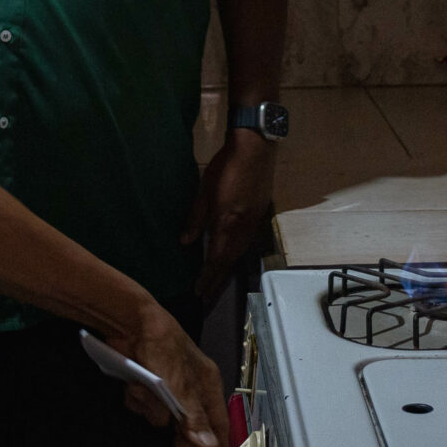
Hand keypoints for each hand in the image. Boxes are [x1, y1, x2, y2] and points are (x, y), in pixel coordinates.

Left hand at [103, 300, 226, 446]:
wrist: (128, 321)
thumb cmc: (163, 349)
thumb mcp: (180, 385)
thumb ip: (193, 417)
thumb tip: (209, 446)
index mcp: (207, 385)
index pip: (218, 425)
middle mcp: (189, 388)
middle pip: (187, 430)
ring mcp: (166, 387)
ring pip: (160, 418)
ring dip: (149, 408)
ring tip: (141, 389)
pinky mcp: (145, 385)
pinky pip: (142, 407)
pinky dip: (136, 399)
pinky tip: (131, 385)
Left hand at [181, 127, 274, 300]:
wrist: (256, 148)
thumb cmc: (225, 166)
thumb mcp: (204, 191)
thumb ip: (196, 218)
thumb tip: (186, 243)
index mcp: (228, 224)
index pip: (216, 259)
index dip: (207, 278)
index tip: (198, 293)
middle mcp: (244, 229)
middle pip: (229, 261)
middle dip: (217, 280)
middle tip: (206, 297)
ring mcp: (254, 223)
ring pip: (239, 254)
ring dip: (227, 270)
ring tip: (216, 282)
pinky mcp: (260, 215)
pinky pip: (246, 243)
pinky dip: (236, 256)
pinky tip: (230, 257)